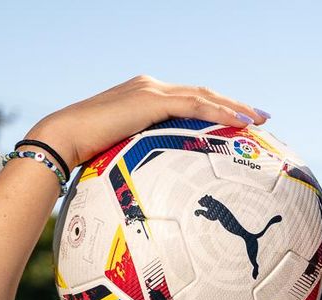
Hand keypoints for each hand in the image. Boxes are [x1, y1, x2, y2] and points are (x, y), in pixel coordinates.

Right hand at [24, 75, 267, 168]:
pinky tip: (239, 122)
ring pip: (203, 96)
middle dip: (232, 104)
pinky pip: (194, 105)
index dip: (214, 109)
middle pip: (202, 94)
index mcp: (143, 98)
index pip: (187, 101)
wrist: (62, 139)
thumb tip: (153, 188)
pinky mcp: (149, 99)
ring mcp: (150, 91)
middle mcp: (150, 88)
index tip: (237, 122)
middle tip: (259, 117)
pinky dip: (219, 112)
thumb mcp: (119, 155)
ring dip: (233, 107)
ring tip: (258, 119)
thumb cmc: (83, 155)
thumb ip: (139, 159)